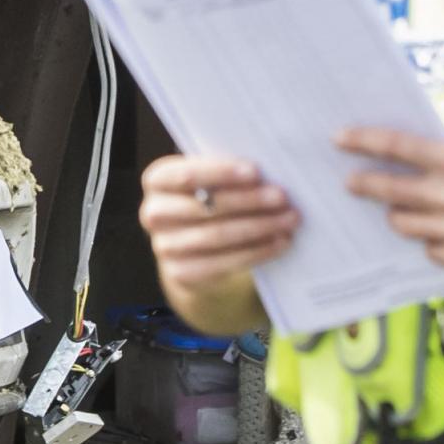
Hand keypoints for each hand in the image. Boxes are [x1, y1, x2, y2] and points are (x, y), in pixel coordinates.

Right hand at [139, 154, 297, 314]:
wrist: (194, 250)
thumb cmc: (209, 202)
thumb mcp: (210, 181)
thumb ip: (226, 173)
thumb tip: (269, 170)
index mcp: (158, 181)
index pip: (186, 174)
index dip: (221, 172)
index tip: (256, 171)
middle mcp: (154, 213)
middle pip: (207, 206)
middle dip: (249, 201)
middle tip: (283, 197)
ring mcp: (164, 246)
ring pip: (218, 235)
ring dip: (260, 226)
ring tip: (289, 219)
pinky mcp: (181, 273)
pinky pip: (225, 262)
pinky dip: (258, 251)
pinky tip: (281, 242)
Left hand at [340, 126, 443, 274]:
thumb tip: (418, 140)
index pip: (395, 147)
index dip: (362, 142)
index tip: (339, 139)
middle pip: (388, 192)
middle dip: (363, 185)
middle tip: (350, 182)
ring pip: (404, 225)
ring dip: (400, 215)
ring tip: (406, 208)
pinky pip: (431, 250)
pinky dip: (433, 241)